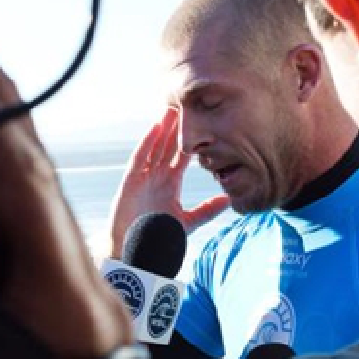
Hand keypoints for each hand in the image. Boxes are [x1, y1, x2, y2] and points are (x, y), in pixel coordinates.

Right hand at [107, 107, 229, 256]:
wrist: (135, 254)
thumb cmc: (157, 239)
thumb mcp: (188, 222)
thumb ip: (207, 210)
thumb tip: (228, 199)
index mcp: (169, 184)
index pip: (181, 156)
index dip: (190, 140)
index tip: (200, 122)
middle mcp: (156, 177)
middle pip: (167, 147)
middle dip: (175, 127)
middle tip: (185, 105)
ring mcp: (142, 179)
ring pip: (154, 148)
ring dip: (162, 129)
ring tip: (171, 109)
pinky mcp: (130, 184)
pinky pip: (139, 159)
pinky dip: (146, 144)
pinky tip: (154, 128)